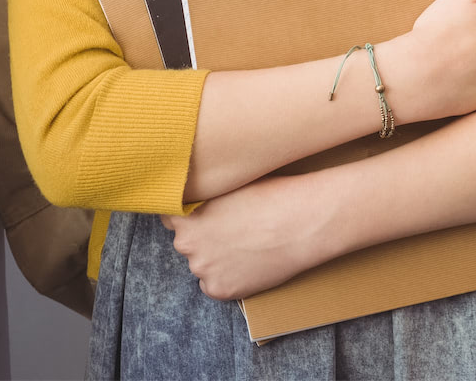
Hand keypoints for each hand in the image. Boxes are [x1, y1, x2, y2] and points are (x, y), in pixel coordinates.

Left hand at [161, 174, 331, 301]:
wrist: (304, 221)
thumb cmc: (275, 195)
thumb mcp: (232, 186)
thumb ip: (206, 198)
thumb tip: (195, 202)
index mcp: (187, 215)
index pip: (171, 219)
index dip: (191, 216)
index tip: (208, 215)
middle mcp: (187, 244)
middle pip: (187, 243)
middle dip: (205, 238)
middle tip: (235, 230)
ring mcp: (203, 269)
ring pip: (203, 265)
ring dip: (218, 259)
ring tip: (249, 246)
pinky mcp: (221, 289)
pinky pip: (215, 286)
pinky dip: (229, 278)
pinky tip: (250, 263)